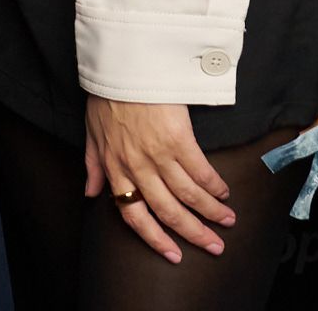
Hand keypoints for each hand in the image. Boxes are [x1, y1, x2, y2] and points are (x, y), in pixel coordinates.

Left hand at [85, 95, 234, 262]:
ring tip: (226, 221)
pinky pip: (200, 170)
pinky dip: (214, 185)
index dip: (154, 238)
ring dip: (210, 212)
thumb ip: (93, 166)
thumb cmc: (107, 94)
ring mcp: (158, 155)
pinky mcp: (178, 138)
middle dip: (193, 233)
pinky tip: (223, 192)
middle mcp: (137, 168)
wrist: (123, 64)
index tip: (173, 254)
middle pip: (168, 212)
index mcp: (116, 169)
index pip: (133, 215)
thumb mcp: (91, 132)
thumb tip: (91, 193)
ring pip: (187, 195)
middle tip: (214, 247)